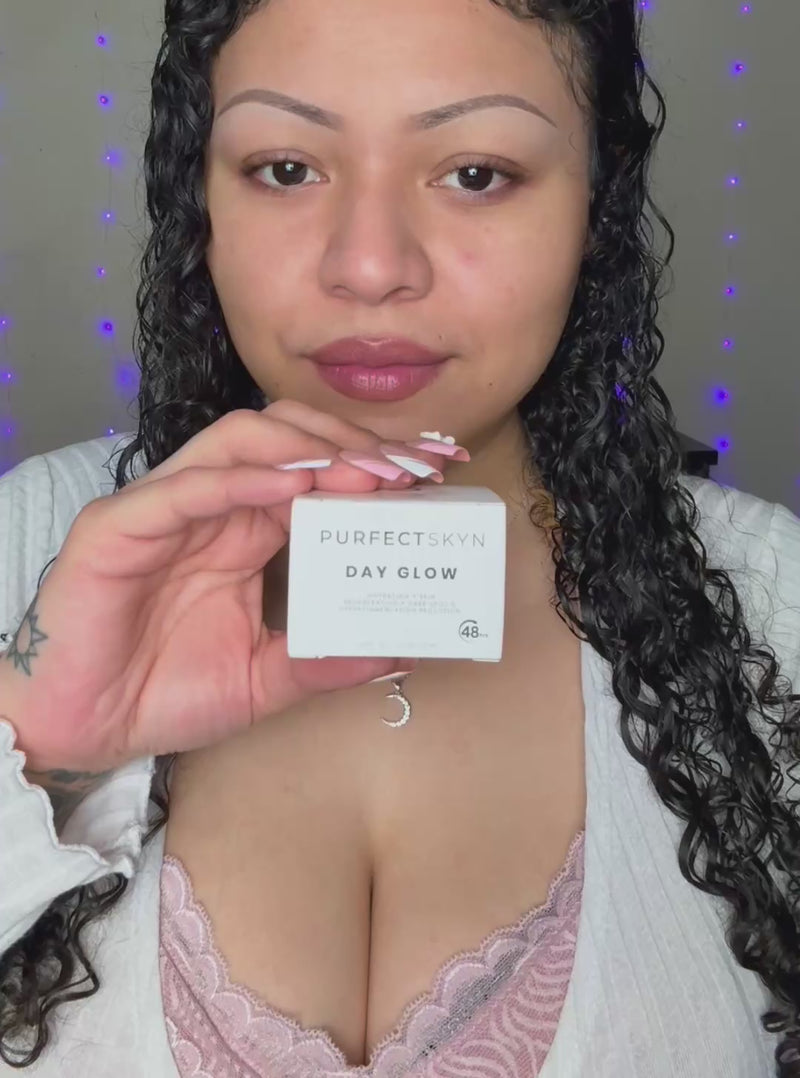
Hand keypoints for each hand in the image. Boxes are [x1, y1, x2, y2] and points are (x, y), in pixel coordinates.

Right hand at [0, 401, 463, 773]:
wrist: (78, 728)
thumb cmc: (159, 693)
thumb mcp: (263, 680)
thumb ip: (325, 660)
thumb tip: (400, 649)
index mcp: (244, 528)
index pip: (316, 467)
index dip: (375, 459)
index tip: (436, 469)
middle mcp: (211, 504)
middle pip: (286, 435)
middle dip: (354, 442)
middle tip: (415, 466)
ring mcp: (165, 508)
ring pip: (239, 440)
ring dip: (308, 447)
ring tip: (366, 471)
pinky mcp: (120, 526)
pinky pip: (185, 487)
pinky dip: (241, 478)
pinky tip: (294, 485)